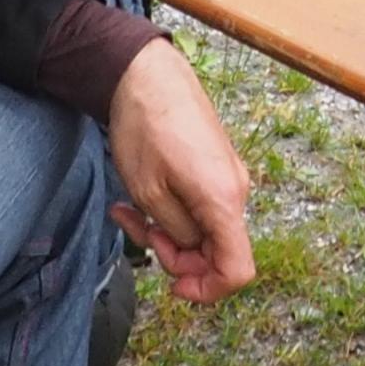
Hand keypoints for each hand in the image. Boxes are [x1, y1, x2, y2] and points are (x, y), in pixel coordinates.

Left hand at [102, 38, 254, 302]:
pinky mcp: (215, 168)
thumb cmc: (147, 129)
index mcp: (223, 201)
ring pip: (202, 230)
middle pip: (216, 253)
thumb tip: (191, 249)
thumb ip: (175, 233)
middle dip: (175, 256)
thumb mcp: (150, 193)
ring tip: (127, 211)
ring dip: (166, 232)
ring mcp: (227, 178)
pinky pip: (199, 207)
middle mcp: (235, 191)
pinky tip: (136, 200)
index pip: (237, 270)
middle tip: (139, 234)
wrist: (149, 75)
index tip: (173, 287)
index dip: (208, 290)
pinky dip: (170, 213)